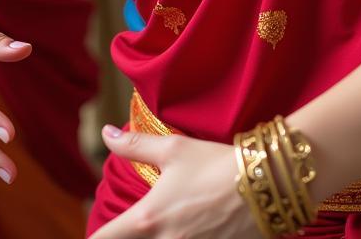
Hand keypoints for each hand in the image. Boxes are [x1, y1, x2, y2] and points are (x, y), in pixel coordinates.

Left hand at [91, 129, 257, 238]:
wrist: (265, 183)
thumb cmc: (216, 164)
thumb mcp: (173, 150)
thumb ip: (135, 145)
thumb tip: (106, 134)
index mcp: (147, 219)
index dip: (95, 238)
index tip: (95, 234)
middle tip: (130, 230)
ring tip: (163, 227)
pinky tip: (189, 233)